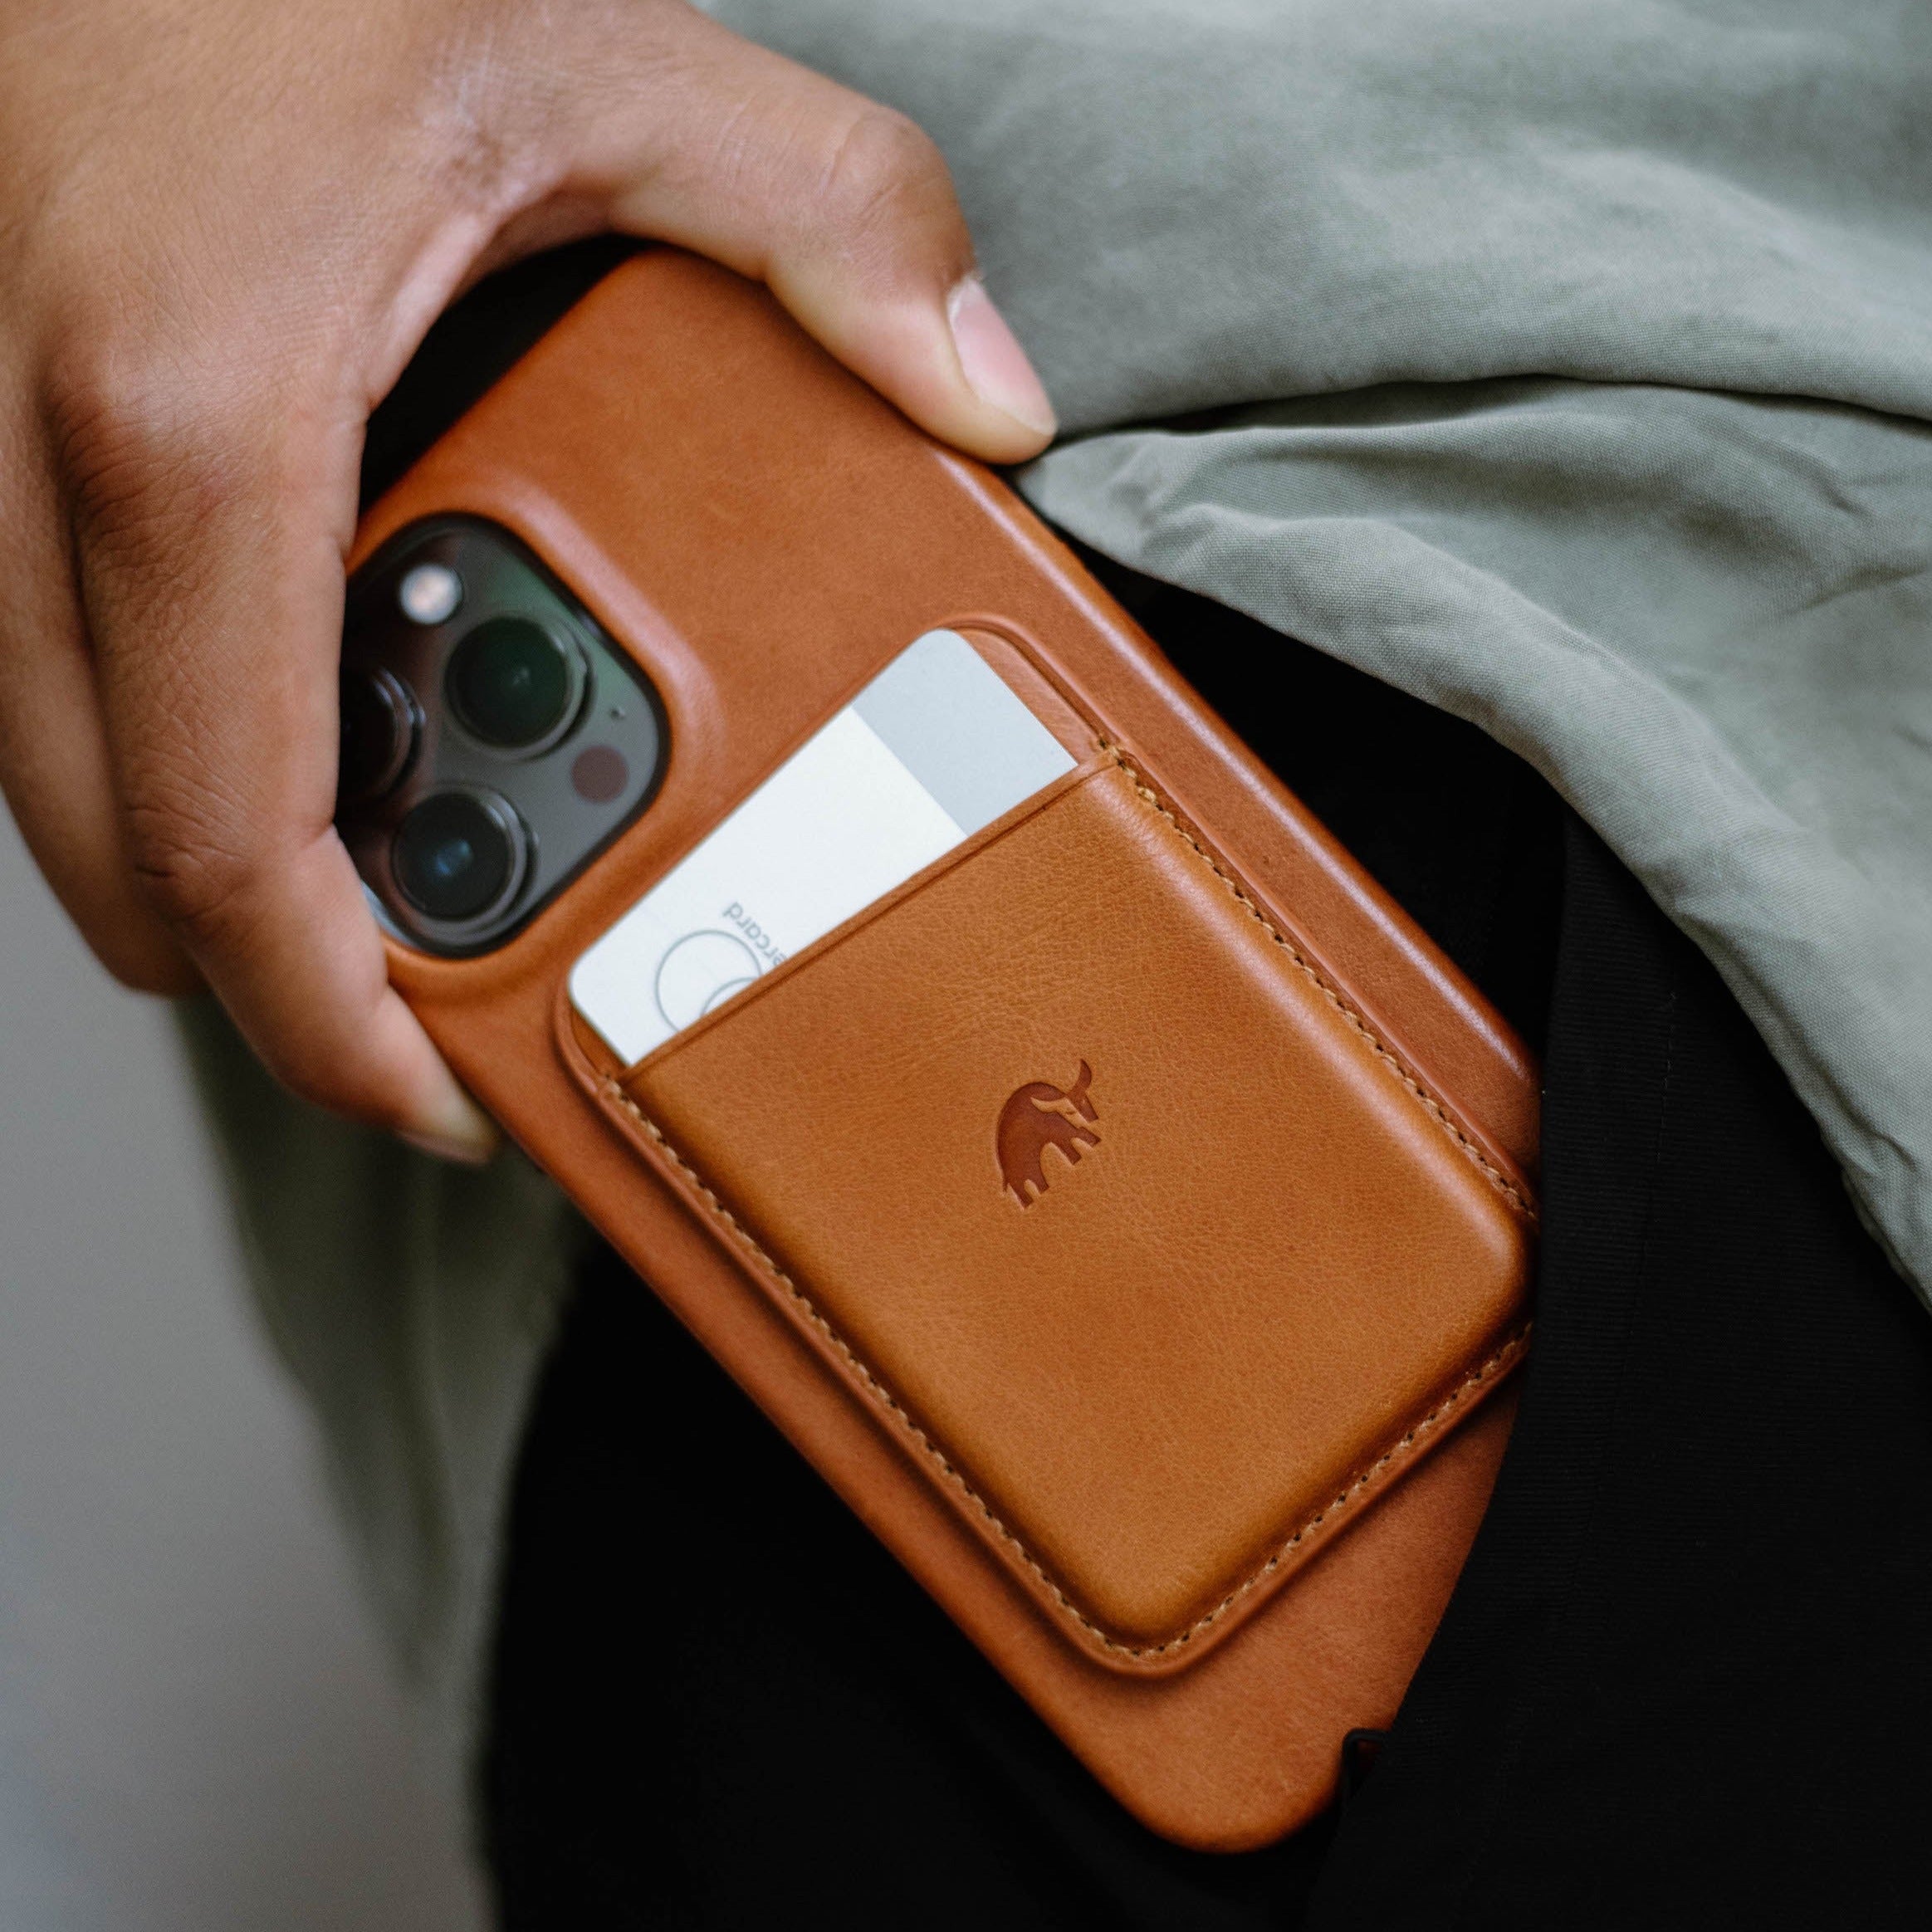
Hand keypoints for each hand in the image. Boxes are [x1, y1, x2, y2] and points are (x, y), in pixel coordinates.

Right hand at [0, 0, 1053, 1158]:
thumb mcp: (607, 54)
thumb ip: (827, 222)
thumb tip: (975, 386)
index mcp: (198, 419)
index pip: (231, 846)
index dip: (329, 1025)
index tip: (439, 1097)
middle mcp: (40, 463)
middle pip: (129, 863)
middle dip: (284, 972)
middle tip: (453, 988)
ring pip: (69, 784)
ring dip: (233, 858)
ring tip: (415, 846)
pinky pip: (59, 673)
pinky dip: (184, 740)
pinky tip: (323, 689)